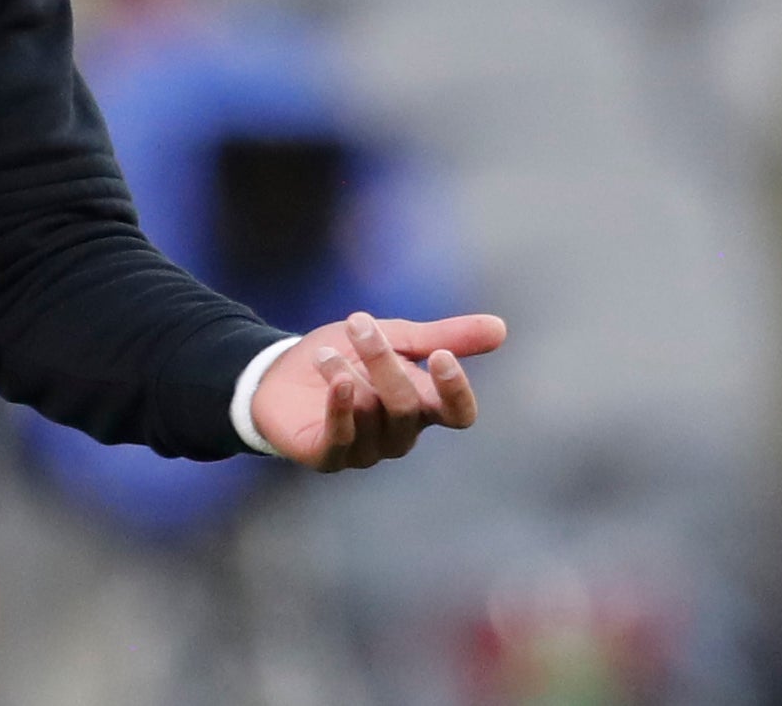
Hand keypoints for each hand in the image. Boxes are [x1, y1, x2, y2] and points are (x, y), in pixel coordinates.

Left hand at [251, 311, 505, 471]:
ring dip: (351, 374)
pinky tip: (336, 382)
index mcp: (422, 407)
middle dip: (385, 362)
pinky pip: (342, 440)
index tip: (442, 355)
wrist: (280, 371)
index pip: (458, 414)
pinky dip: (340, 410)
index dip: (455, 391)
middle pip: (408, 406)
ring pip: (373, 416)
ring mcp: (365, 451)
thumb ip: (442, 336)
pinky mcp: (328, 458)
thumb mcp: (393, 336)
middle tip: (358, 324)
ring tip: (326, 351)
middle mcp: (399, 435)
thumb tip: (501, 328)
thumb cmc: (344, 355)